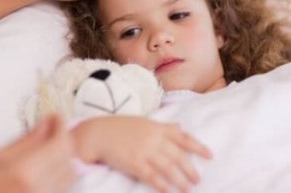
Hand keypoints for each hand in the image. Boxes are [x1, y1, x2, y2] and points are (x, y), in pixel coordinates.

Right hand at [0, 115, 75, 192]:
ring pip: (68, 182)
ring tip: (44, 152)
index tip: (56, 118)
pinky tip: (40, 174)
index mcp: (22, 175)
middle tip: (49, 132)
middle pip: (69, 164)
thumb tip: (45, 124)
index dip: (62, 127)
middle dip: (63, 144)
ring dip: (62, 163)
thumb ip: (20, 143)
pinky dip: (56, 181)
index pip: (60, 145)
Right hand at [72, 116, 211, 192]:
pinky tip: (168, 192)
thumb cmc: (120, 127)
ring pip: (168, 168)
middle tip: (197, 179)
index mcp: (157, 127)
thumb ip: (162, 126)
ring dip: (180, 180)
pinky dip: (162, 186)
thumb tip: (179, 127)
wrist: (98, 134)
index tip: (210, 156)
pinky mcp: (134, 163)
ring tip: (187, 189)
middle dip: (190, 169)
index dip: (198, 147)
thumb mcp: (143, 122)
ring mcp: (144, 151)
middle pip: (178, 156)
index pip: (183, 137)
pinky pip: (152, 177)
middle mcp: (153, 139)